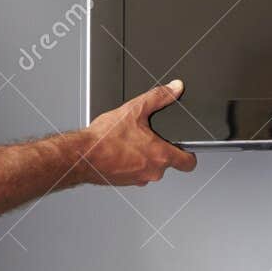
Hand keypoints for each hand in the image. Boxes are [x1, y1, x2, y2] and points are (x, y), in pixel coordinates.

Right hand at [79, 79, 197, 185]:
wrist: (81, 156)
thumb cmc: (105, 138)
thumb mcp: (135, 108)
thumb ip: (159, 97)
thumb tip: (176, 88)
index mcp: (160, 155)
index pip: (188, 163)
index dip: (190, 154)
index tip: (187, 149)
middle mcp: (152, 172)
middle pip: (167, 162)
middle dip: (161, 149)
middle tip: (148, 137)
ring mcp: (138, 179)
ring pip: (150, 167)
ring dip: (144, 156)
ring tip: (130, 142)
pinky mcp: (124, 182)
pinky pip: (135, 172)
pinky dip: (131, 162)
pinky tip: (120, 151)